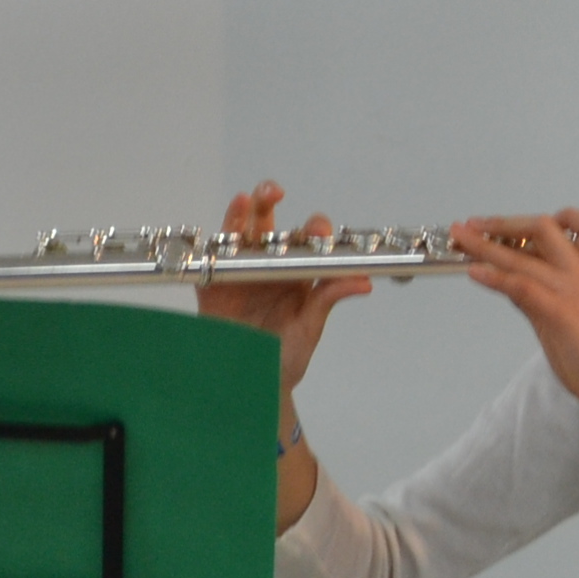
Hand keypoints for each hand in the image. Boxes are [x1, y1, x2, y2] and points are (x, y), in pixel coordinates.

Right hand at [195, 184, 369, 394]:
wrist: (255, 386)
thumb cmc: (286, 356)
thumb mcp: (310, 328)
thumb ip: (329, 300)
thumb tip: (364, 281)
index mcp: (296, 272)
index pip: (306, 239)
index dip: (313, 230)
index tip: (318, 233)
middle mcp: (268, 266)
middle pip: (268, 224)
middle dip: (270, 201)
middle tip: (276, 192)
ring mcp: (240, 273)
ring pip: (239, 234)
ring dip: (242, 213)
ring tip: (248, 198)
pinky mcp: (214, 288)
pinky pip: (214, 262)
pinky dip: (216, 246)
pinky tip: (220, 236)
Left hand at [455, 209, 578, 512]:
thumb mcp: (560, 316)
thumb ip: (538, 294)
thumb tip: (508, 279)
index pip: (568, 227)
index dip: (536, 222)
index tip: (502, 227)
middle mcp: (578, 274)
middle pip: (541, 229)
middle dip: (501, 224)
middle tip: (468, 225)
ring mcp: (570, 291)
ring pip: (524, 258)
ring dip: (485, 245)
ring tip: (459, 239)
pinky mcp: (562, 314)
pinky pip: (524, 287)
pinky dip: (496, 277)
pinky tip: (474, 272)